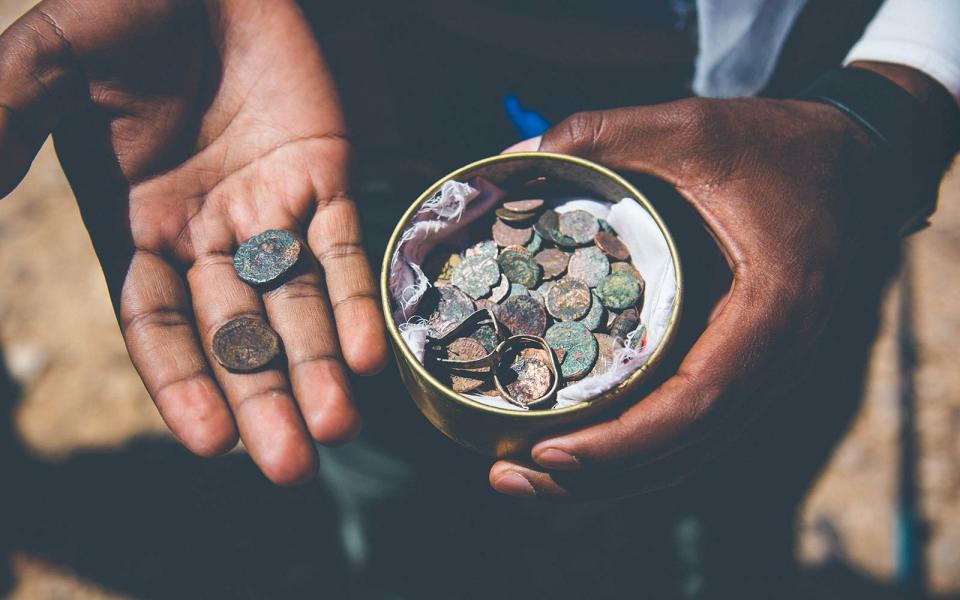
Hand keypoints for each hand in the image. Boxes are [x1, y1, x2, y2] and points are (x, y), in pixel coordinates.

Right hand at [0, 0, 387, 483]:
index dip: (184, 382)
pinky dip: (359, 296)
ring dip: (320, 366)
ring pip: (298, 303)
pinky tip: (374, 352)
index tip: (212, 442)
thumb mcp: (53, 60)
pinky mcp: (327, 175)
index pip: (158, 325)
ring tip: (341, 428)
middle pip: (238, 333)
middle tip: (294, 464)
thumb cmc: (126, 7)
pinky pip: (346, 244)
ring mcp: (271, 209)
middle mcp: (207, 233)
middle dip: (264, 397)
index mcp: (138, 225)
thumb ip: (8, 116)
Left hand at [491, 96, 881, 498]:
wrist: (852, 165)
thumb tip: (511, 156)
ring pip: (687, 453)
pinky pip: (692, 430)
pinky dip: (636, 450)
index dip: (622, 440)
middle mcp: (775, 360)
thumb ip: (604, 134)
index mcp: (771, 310)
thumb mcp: (692, 127)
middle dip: (594, 476)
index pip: (696, 402)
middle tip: (507, 477)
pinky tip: (579, 448)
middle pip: (682, 450)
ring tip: (526, 476)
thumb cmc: (778, 147)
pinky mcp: (748, 371)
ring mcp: (765, 374)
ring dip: (609, 477)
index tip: (548, 449)